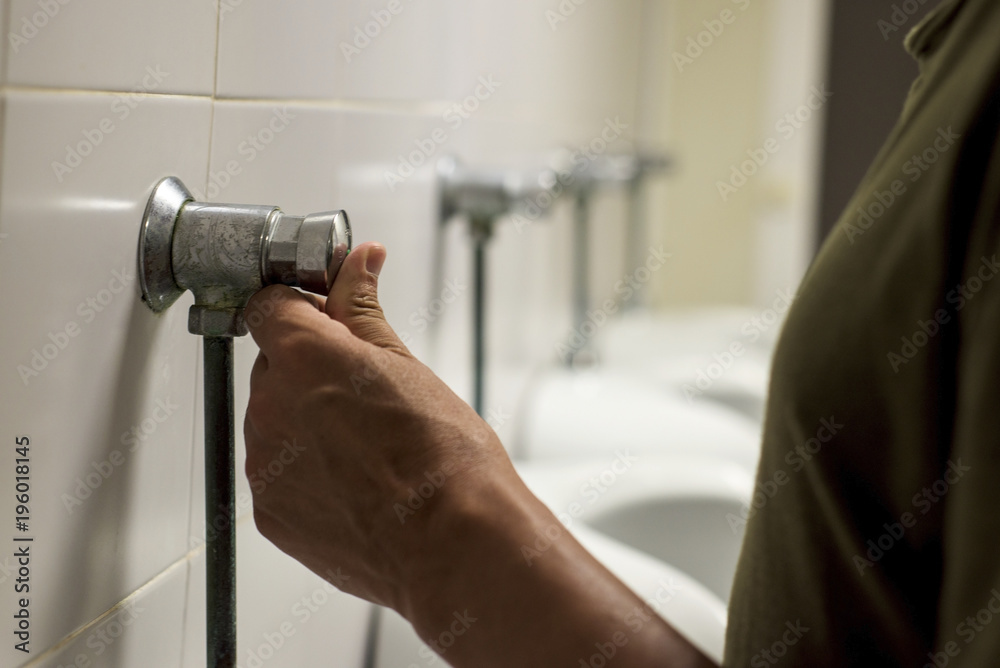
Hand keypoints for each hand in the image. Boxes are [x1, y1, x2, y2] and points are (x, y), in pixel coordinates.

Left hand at [243, 242, 714, 666]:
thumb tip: (357, 263)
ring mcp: (266, 465)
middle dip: (311, 372)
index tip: (322, 315)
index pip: (269, 306)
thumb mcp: (406, 365)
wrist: (453, 544)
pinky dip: (308, 473)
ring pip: (276, 423)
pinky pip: (280, 475)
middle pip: (275, 367)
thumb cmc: (444, 459)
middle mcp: (271, 407)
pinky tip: (357, 483)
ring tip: (369, 448)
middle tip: (366, 393)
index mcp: (304, 358)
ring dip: (308, 424)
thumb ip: (363, 309)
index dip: (298, 307)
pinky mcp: (271, 513)